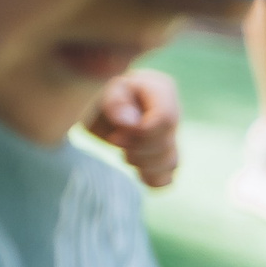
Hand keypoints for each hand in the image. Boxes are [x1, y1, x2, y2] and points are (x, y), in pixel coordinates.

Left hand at [85, 70, 180, 188]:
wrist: (92, 99)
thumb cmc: (99, 88)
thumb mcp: (103, 87)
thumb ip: (116, 102)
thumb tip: (129, 124)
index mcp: (161, 89)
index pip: (166, 119)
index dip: (142, 134)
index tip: (116, 135)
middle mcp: (173, 112)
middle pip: (166, 144)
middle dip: (137, 149)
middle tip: (115, 140)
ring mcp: (170, 135)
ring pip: (171, 162)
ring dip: (143, 165)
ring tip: (125, 153)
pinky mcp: (162, 154)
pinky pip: (168, 176)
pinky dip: (152, 179)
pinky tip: (138, 172)